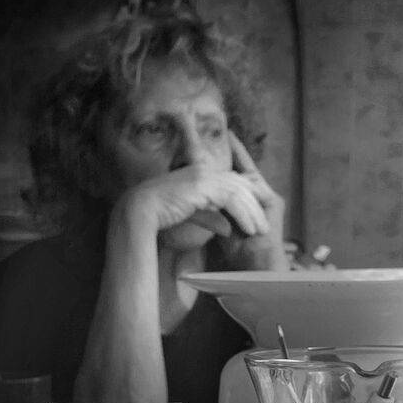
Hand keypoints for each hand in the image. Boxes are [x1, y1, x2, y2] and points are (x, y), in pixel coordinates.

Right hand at [123, 154, 270, 240]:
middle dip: (254, 207)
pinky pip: (232, 200)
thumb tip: (226, 227)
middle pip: (239, 186)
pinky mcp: (203, 185)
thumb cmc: (159, 213)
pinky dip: (243, 215)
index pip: (230, 183)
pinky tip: (250, 229)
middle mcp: (204, 170)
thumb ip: (210, 217)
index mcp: (200, 173)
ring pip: (239, 193)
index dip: (245, 200)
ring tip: (260, 232)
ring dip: (252, 213)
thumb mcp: (191, 214)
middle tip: (264, 226)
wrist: (139, 210)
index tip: (254, 218)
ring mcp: (204, 175)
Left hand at [224, 136, 287, 269]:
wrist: (256, 269)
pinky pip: (254, 181)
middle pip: (244, 170)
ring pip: (249, 173)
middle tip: (224, 130)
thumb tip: (193, 201)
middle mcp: (260, 198)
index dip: (227, 162)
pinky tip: (234, 155)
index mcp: (248, 204)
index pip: (235, 179)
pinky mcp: (272, 202)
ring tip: (227, 137)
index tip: (215, 145)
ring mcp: (268, 198)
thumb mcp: (222, 227)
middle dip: (234, 151)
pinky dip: (244, 168)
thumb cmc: (239, 254)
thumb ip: (213, 212)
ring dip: (238, 155)